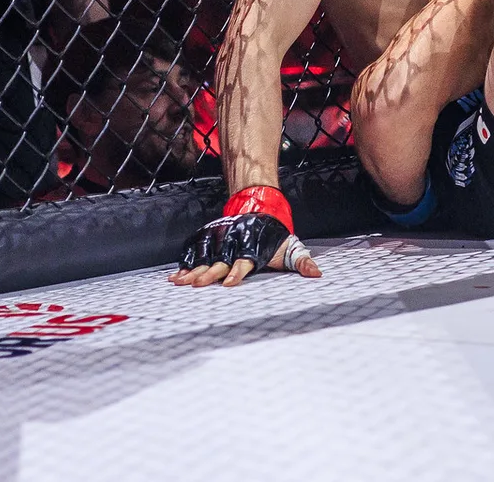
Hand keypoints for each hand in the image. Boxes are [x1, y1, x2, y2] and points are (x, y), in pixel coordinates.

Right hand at [168, 186, 321, 287]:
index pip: (244, 262)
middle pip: (219, 261)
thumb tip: (317, 275)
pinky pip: (195, 249)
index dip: (237, 273)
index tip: (229, 283)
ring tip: (178, 282)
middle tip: (195, 285)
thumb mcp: (291, 249)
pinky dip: (185, 262)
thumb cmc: (275, 236)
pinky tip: (176, 276)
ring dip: (191, 270)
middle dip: (207, 273)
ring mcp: (220, 238)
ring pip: (203, 256)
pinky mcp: (211, 235)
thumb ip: (302, 263)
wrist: (261, 208)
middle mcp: (234, 243)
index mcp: (253, 249)